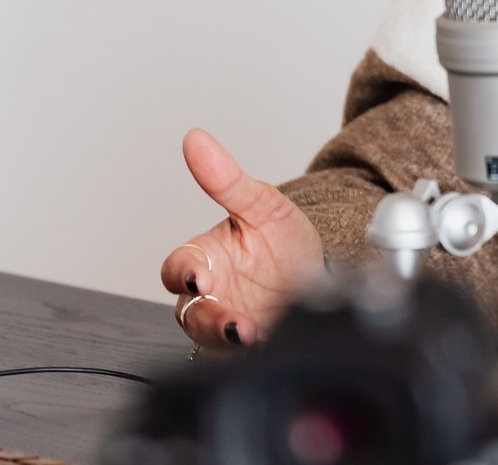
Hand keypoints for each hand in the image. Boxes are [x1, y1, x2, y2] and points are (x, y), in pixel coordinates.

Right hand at [159, 129, 325, 352]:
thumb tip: (196, 139)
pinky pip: (237, 359)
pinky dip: (249, 356)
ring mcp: (228, 321)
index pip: (176, 268)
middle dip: (206, 318)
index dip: (183, 273)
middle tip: (231, 321)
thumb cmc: (280, 238)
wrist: (321, 270)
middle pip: (188, 312)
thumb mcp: (262, 205)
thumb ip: (227, 179)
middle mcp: (211, 294)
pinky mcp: (250, 348)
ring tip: (252, 336)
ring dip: (226, 341)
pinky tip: (267, 347)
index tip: (198, 277)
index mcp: (205, 258)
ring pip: (209, 339)